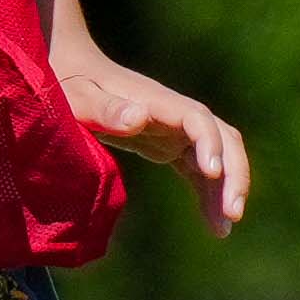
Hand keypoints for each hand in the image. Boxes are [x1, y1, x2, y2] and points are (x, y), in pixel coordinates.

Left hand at [57, 52, 249, 233]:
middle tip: (232, 213)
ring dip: (227, 188)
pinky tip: (214, 224)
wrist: (66, 70)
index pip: (197, 118)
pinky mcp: (168, 145)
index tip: (211, 172)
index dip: (210, 142)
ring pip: (218, 156)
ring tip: (224, 230)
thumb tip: (139, 118)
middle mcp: (173, 113)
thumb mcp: (77, 96)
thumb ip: (104, 109)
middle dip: (233, 173)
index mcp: (155, 101)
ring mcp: (174, 129)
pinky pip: (199, 170)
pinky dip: (210, 194)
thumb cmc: (67, 82)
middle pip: (222, 137)